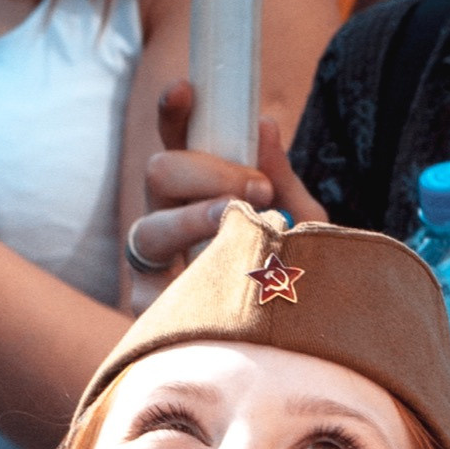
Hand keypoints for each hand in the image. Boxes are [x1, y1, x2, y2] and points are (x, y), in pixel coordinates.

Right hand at [128, 88, 327, 298]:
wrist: (294, 359)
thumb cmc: (295, 285)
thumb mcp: (302, 228)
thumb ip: (282, 179)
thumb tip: (264, 125)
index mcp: (197, 195)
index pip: (176, 143)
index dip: (174, 114)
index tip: (187, 89)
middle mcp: (167, 224)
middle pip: (158, 173)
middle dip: (207, 171)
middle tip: (257, 188)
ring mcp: (152, 270)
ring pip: (147, 228)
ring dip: (194, 217)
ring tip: (236, 223)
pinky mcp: (150, 315)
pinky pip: (150, 289)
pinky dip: (186, 276)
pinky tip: (217, 278)